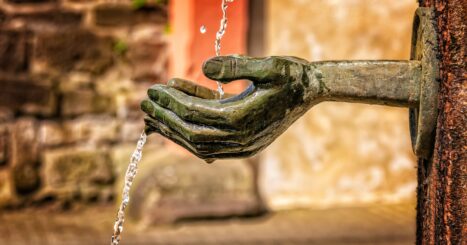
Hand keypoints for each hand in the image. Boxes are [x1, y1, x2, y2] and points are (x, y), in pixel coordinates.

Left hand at [141, 55, 316, 161]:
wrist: (312, 91)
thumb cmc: (292, 76)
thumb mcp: (269, 65)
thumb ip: (237, 66)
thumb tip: (203, 67)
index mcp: (243, 120)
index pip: (195, 114)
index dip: (171, 101)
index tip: (152, 89)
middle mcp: (240, 139)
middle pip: (191, 133)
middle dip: (165, 118)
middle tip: (144, 104)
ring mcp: (242, 145)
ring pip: (198, 142)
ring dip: (174, 128)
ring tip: (153, 115)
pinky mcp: (243, 143)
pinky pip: (211, 141)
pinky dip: (192, 128)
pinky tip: (181, 111)